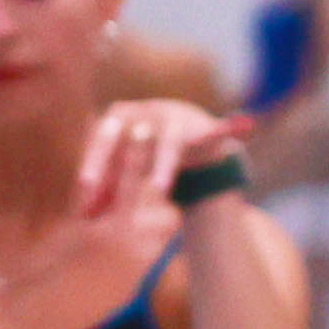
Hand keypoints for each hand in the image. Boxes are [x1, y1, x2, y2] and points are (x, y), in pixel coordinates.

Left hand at [75, 97, 243, 227]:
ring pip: (169, 145)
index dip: (96, 163)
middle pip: (131, 138)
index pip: (103, 139)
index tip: (86, 187)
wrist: (185, 129)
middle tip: (104, 189)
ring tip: (159, 190)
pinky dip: (229, 128)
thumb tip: (83, 217)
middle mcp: (147, 111)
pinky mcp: (204, 126)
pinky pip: (216, 130)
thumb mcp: (124, 168)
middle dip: (122, 165)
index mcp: (120, 115)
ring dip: (164, 166)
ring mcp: (177, 116)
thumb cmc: (145, 152)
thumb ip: (106, 189)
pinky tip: (245, 125)